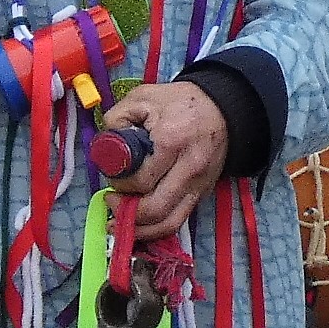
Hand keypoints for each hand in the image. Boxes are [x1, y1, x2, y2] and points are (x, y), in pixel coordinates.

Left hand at [101, 80, 228, 237]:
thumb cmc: (180, 103)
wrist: (223, 109)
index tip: (111, 177)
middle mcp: (189, 169)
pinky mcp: (202, 194)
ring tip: (121, 220)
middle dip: (126, 212)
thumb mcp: (142, 98)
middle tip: (112, 201)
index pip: (140, 180)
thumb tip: (105, 150)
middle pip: (154, 209)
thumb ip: (117, 119)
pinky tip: (140, 224)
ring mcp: (199, 186)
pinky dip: (156, 229)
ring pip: (168, 224)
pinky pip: (178, 222)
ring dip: (141, 229)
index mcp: (172, 142)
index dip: (119, 184)